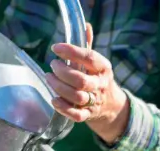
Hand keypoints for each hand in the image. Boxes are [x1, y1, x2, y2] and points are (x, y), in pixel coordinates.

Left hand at [46, 23, 129, 144]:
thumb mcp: (96, 62)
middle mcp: (100, 85)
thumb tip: (85, 25)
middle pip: (81, 80)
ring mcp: (95, 101)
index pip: (90, 58)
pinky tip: (54, 99)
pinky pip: (77, 115)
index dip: (72, 52)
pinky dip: (63, 108)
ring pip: (77, 97)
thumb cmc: (97, 78)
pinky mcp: (88, 114)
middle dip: (62, 72)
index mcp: (103, 68)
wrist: (111, 105)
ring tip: (49, 78)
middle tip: (52, 65)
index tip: (56, 48)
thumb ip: (88, 45)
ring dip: (59, 87)